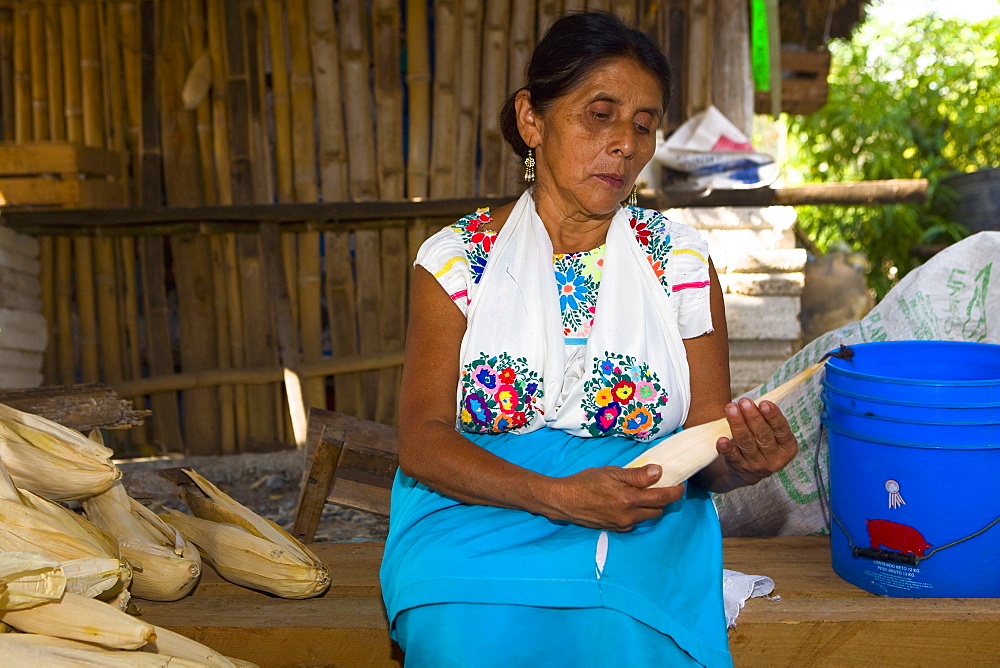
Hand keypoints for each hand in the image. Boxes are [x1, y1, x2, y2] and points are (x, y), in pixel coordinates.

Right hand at [543, 464, 684, 531]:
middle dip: (664, 500)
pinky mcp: (615, 529)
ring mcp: (622, 524)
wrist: (565, 501)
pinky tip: (629, 503)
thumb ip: (637, 475)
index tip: (681, 485)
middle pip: (658, 510)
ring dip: (650, 507)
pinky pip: (634, 522)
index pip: (662, 498)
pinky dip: (637, 512)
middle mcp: (629, 516)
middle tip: (663, 486)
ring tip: (644, 493)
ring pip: (646, 517)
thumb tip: (658, 472)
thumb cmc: (586, 482)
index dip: (675, 492)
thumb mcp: (612, 472)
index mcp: (629, 499)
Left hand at [715, 398, 797, 486]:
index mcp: (787, 447)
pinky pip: (732, 456)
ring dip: (738, 424)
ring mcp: (756, 464)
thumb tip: (754, 401)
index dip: (773, 416)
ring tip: (731, 409)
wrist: (751, 471)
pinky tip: (721, 440)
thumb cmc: (764, 442)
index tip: (764, 403)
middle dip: (753, 417)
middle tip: (744, 401)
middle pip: (763, 435)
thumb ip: (767, 419)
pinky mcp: (739, 466)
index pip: (781, 430)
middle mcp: (774, 458)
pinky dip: (726, 448)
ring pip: (747, 443)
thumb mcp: (773, 434)